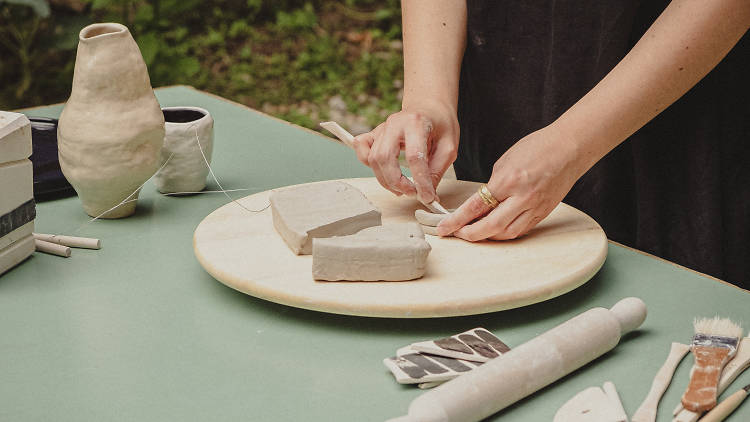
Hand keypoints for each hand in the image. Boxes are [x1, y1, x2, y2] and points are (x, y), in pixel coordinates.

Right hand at [353, 100, 458, 203]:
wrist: (429, 106)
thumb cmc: (440, 123)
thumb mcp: (449, 146)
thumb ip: (437, 170)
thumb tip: (427, 194)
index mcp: (416, 123)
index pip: (414, 157)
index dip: (420, 181)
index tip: (427, 197)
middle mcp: (395, 124)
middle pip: (385, 158)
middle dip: (397, 182)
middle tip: (412, 193)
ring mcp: (382, 128)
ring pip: (373, 159)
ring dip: (386, 180)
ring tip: (403, 188)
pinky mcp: (374, 134)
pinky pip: (362, 150)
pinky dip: (368, 165)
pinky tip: (384, 172)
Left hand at [437, 124, 582, 239]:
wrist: (569, 148)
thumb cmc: (538, 147)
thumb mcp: (505, 161)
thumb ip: (493, 184)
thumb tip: (482, 202)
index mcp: (508, 180)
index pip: (476, 206)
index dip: (457, 220)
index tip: (444, 228)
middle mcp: (522, 197)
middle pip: (491, 227)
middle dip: (470, 234)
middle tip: (457, 234)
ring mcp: (535, 207)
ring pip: (507, 233)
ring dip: (488, 236)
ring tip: (474, 232)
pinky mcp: (544, 213)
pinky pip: (521, 229)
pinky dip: (505, 232)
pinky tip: (495, 230)